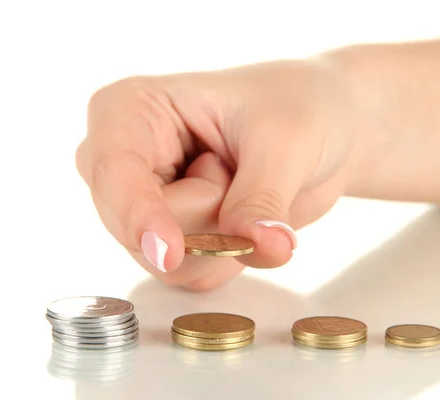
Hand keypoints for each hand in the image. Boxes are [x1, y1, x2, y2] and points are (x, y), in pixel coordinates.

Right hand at [75, 59, 353, 290]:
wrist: (324, 126)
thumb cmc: (297, 105)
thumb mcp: (287, 140)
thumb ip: (262, 198)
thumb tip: (260, 249)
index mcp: (133, 109)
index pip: (115, 170)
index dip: (138, 214)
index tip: (168, 253)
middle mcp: (128, 161)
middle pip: (139, 228)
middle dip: (206, 220)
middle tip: (239, 169)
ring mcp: (148, 204)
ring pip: (167, 260)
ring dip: (223, 239)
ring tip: (242, 182)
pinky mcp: (173, 236)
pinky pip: (193, 273)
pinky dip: (230, 256)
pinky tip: (244, 212)